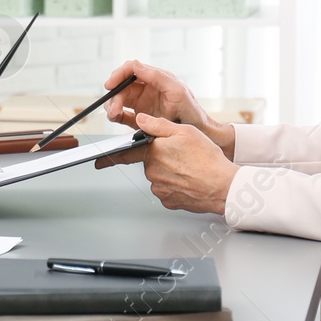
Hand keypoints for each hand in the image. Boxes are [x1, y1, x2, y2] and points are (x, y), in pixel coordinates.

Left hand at [95, 113, 236, 214]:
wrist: (223, 186)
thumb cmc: (207, 159)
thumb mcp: (184, 131)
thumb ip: (158, 125)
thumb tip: (140, 120)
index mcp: (153, 152)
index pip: (126, 153)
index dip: (110, 157)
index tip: (97, 162)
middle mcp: (152, 171)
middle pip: (150, 162)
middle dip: (161, 159)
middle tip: (182, 158)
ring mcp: (160, 188)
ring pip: (159, 176)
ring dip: (170, 172)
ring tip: (190, 169)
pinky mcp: (169, 201)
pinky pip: (167, 190)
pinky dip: (176, 185)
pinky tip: (189, 181)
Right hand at [100, 59, 232, 156]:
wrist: (200, 135)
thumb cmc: (192, 111)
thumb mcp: (177, 91)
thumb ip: (157, 77)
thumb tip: (135, 65)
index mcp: (155, 79)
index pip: (131, 70)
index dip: (118, 74)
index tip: (110, 85)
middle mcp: (147, 89)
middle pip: (122, 87)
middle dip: (114, 96)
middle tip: (113, 108)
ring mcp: (143, 104)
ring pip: (119, 100)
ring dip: (113, 106)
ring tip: (114, 116)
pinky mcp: (140, 118)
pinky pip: (123, 115)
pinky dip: (116, 116)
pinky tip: (116, 119)